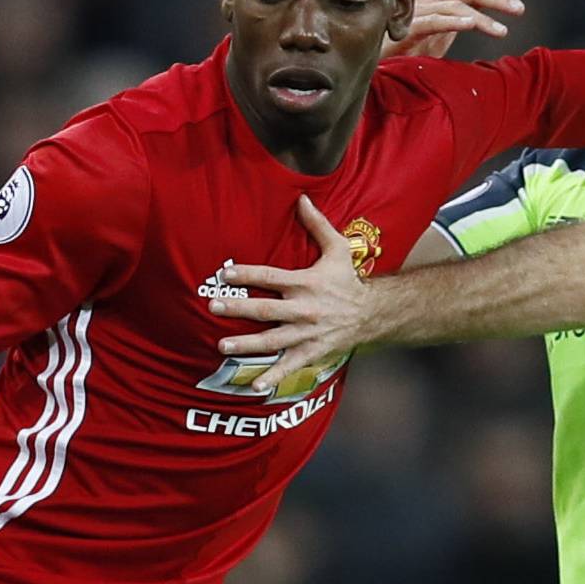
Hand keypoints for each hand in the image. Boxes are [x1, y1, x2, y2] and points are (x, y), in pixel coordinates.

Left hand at [207, 196, 372, 392]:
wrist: (372, 313)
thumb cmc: (348, 280)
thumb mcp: (338, 248)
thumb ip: (317, 225)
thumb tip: (301, 198)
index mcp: (306, 283)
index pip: (271, 277)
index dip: (248, 274)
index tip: (224, 274)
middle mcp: (304, 309)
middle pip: (266, 309)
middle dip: (239, 308)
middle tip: (213, 306)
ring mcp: (307, 333)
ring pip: (272, 340)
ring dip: (247, 344)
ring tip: (222, 345)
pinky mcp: (311, 352)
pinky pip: (289, 366)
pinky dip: (273, 377)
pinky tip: (254, 386)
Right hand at [381, 0, 525, 59]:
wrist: (372, 70)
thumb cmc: (401, 54)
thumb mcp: (435, 38)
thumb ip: (454, 23)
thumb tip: (479, 17)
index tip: (517, 8)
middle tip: (518, 10)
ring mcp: (415, 11)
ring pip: (454, 3)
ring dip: (480, 17)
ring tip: (500, 30)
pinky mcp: (403, 29)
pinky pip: (432, 19)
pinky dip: (452, 20)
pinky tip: (470, 25)